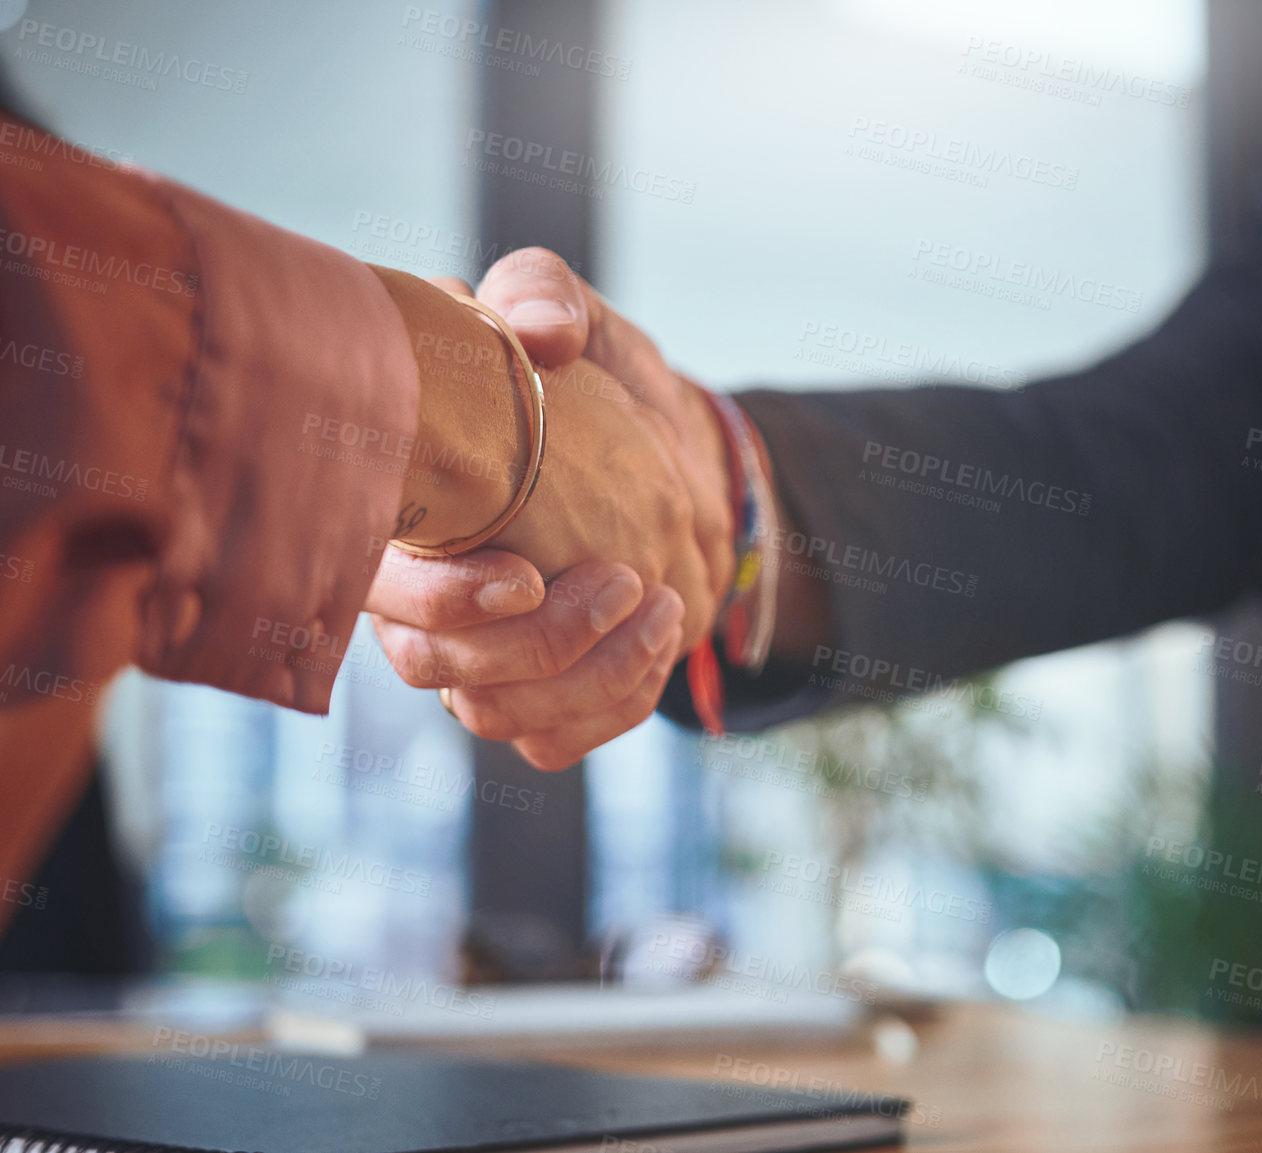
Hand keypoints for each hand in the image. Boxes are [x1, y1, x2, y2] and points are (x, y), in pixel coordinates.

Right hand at [365, 251, 733, 769]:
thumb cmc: (603, 388)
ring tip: (659, 600)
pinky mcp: (541, 697)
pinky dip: (619, 703)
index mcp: (404, 512)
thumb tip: (540, 333)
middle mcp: (422, 597)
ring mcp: (478, 656)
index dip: (439, 600)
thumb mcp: (580, 321)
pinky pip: (556, 741)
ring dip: (589, 676)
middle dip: (537, 644)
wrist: (677, 459)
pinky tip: (664, 632)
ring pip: (494, 716)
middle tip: (623, 580)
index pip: (376, 585)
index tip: (525, 578)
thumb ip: (544, 297)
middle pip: (432, 668)